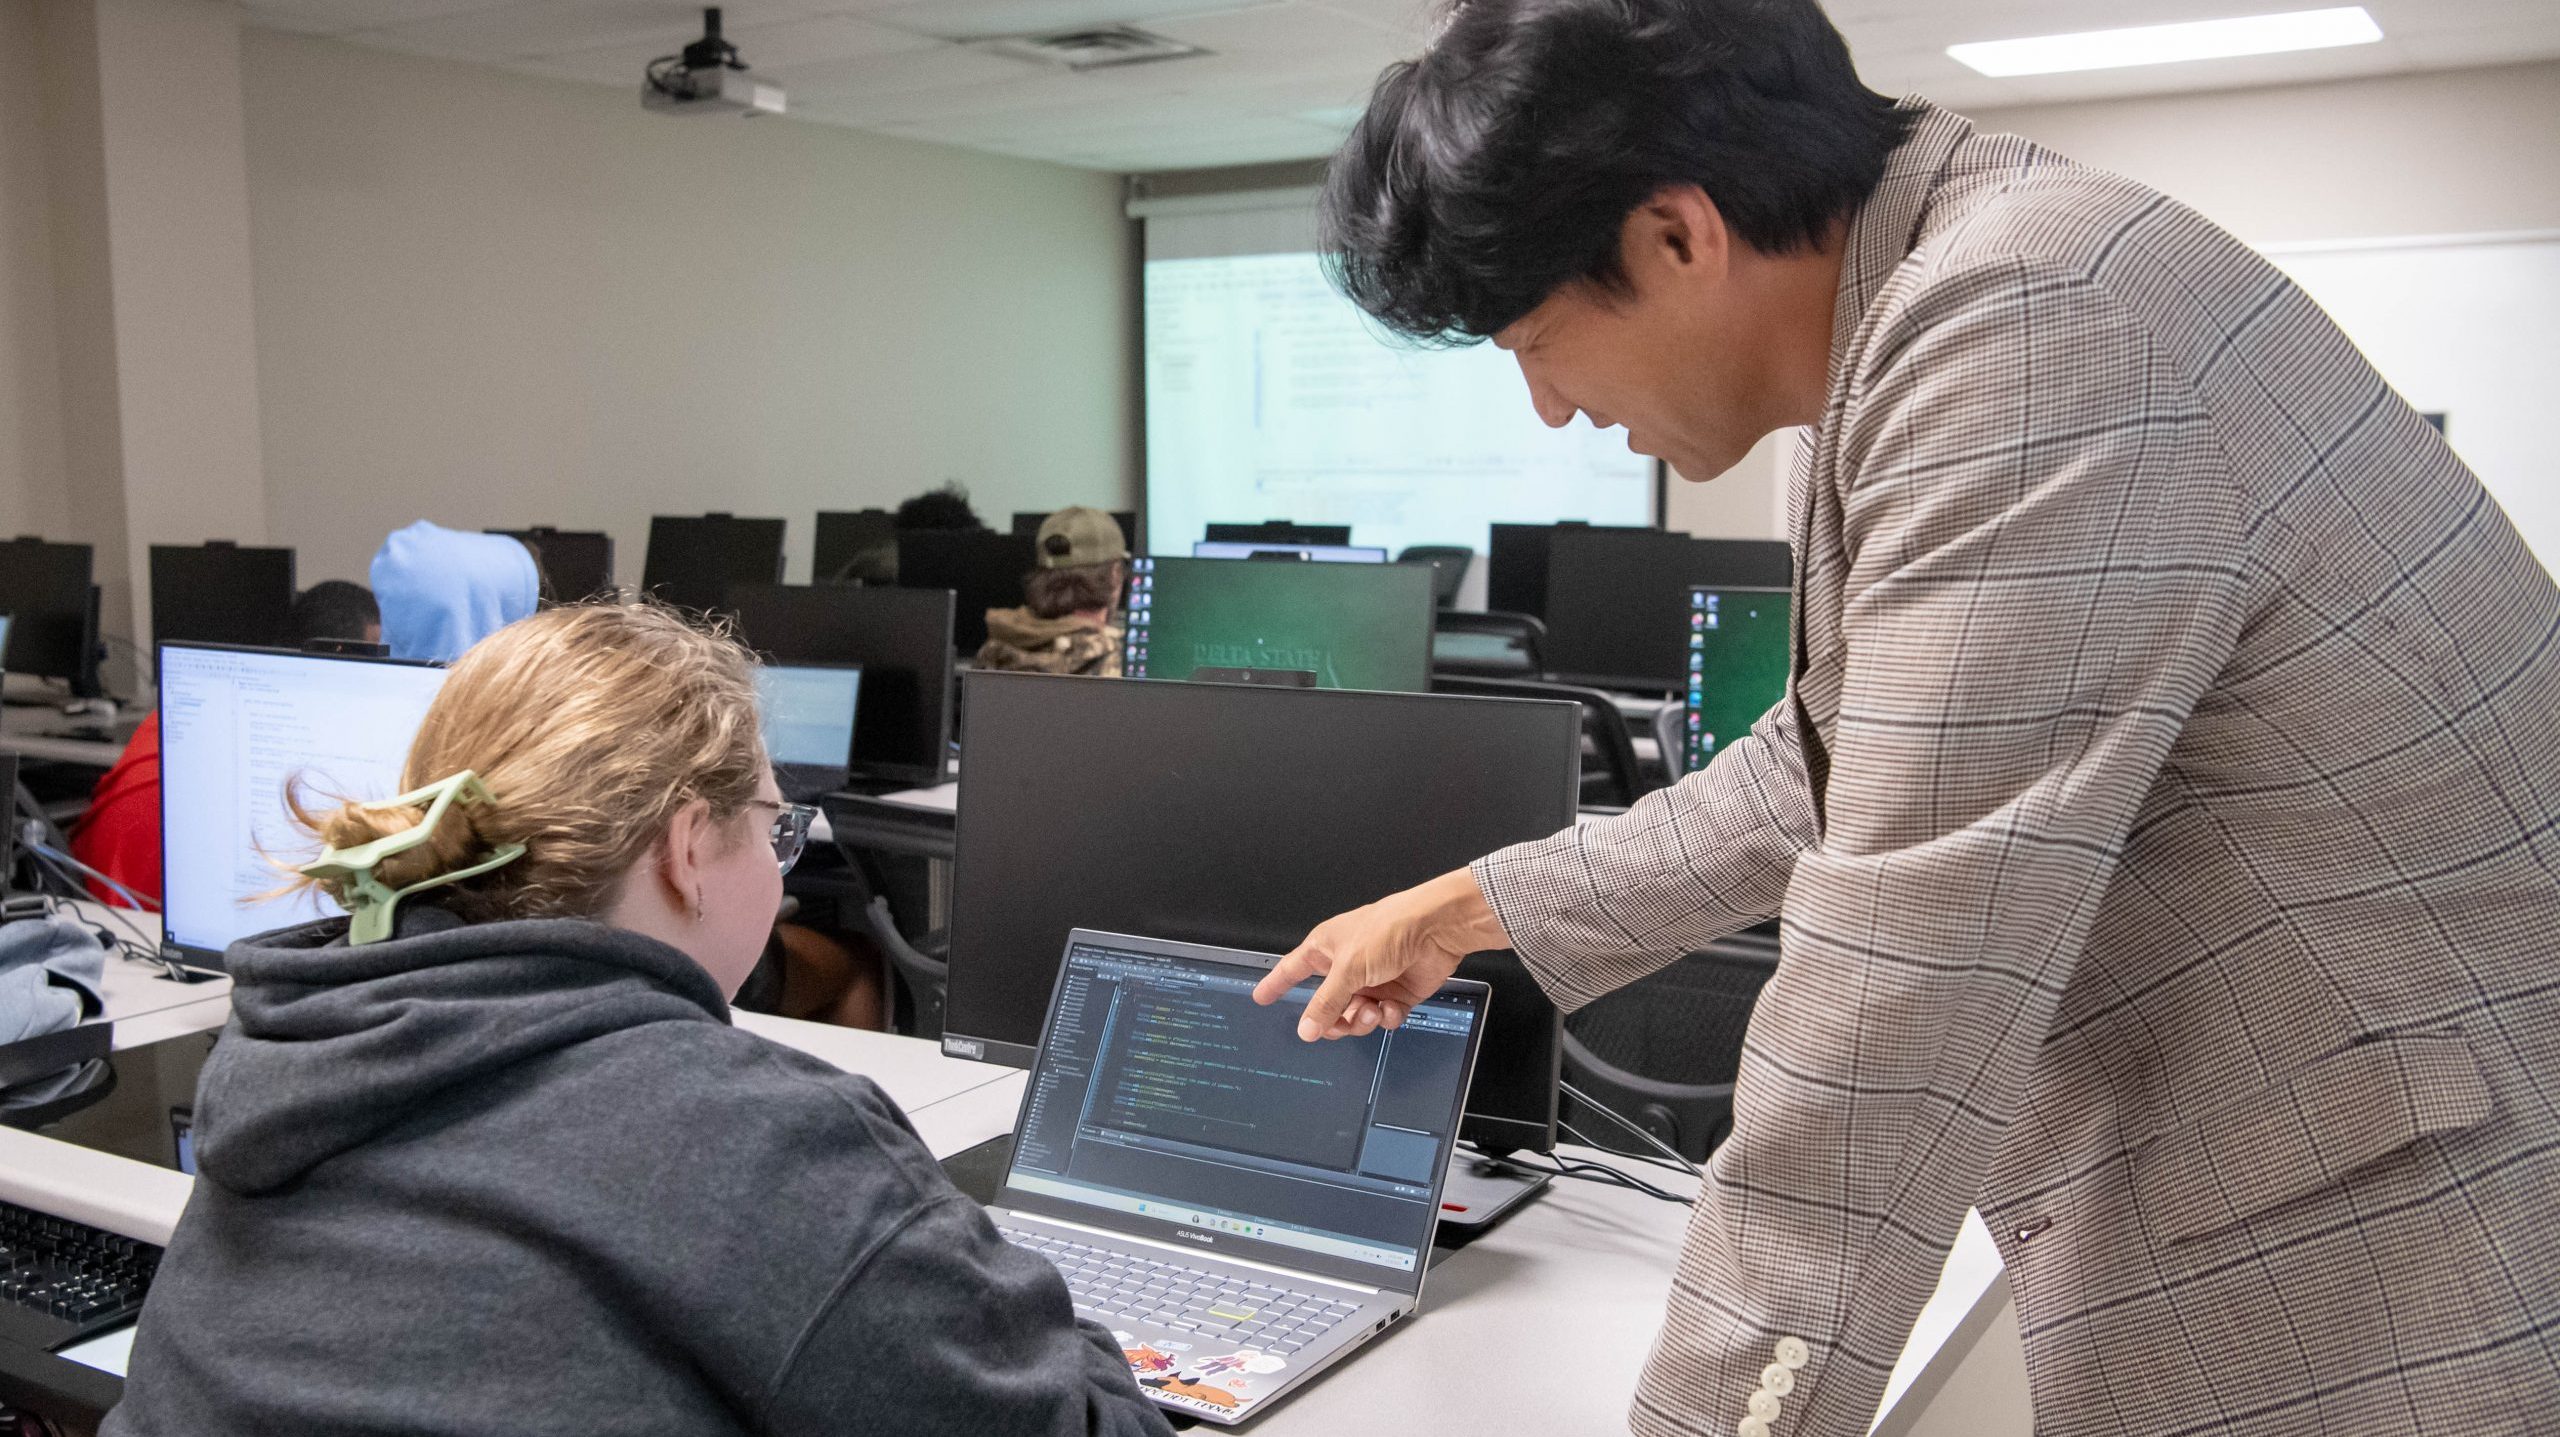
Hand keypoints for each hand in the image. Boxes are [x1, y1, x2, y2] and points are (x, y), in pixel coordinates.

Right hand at [1253, 868, 1512, 1040]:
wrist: (1436, 930)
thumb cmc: (1389, 929)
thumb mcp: (1348, 968)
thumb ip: (1326, 1003)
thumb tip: (1306, 1029)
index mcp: (1327, 948)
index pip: (1293, 969)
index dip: (1276, 983)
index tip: (1261, 998)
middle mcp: (1347, 966)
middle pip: (1327, 1006)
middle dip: (1334, 1019)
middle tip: (1340, 1023)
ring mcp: (1372, 981)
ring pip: (1354, 1017)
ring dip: (1362, 1019)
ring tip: (1372, 1009)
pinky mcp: (1397, 993)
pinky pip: (1382, 1018)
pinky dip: (1386, 1018)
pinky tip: (1391, 1008)